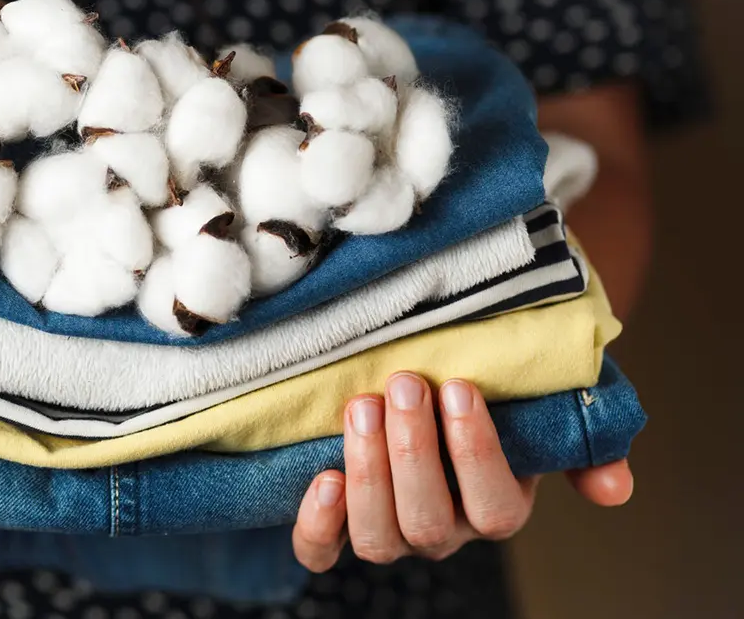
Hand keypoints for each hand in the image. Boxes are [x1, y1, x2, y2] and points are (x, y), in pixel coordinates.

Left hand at [292, 373, 634, 571]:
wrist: (423, 380)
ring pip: (378, 538)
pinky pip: (322, 551)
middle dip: (412, 452)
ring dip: (369, 473)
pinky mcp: (338, 527)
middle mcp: (444, 531)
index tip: (456, 386)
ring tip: (362, 408)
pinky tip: (323, 478)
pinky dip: (318, 524)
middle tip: (402, 385)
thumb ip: (582, 439)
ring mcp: (391, 534)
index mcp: (497, 506)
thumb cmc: (488, 390)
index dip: (473, 450)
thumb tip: (613, 489)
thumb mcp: (546, 404)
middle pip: (428, 520)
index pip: (493, 504)